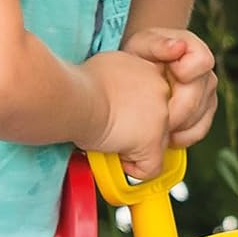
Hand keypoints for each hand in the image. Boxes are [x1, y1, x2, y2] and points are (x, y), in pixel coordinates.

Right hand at [74, 49, 172, 179]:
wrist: (77, 99)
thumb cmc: (81, 84)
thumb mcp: (110, 68)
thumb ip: (124, 80)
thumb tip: (118, 92)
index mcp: (150, 70)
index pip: (156, 96)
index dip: (141, 110)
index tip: (127, 116)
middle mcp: (160, 89)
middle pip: (160, 118)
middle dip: (140, 128)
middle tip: (117, 130)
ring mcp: (161, 116)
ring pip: (159, 143)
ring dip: (136, 146)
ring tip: (112, 142)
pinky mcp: (153, 141)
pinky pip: (151, 167)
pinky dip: (133, 169)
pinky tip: (116, 158)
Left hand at [122, 28, 217, 147]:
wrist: (143, 66)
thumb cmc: (143, 53)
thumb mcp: (143, 43)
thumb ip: (158, 44)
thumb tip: (178, 46)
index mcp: (195, 51)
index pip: (202, 62)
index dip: (184, 73)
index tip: (162, 75)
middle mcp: (207, 74)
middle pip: (195, 100)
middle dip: (169, 112)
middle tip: (145, 116)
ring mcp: (208, 96)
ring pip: (197, 120)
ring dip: (173, 127)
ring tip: (150, 125)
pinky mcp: (205, 115)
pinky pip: (197, 132)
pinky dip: (179, 137)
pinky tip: (162, 134)